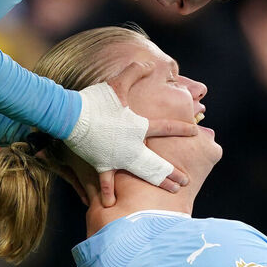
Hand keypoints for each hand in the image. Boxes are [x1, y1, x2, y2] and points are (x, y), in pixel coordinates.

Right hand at [66, 64, 195, 206]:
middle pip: (158, 163)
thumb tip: (148, 62)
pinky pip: (107, 182)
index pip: (166, 128)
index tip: (195, 131)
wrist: (70, 117)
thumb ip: (134, 72)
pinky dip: (108, 192)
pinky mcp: (102, 164)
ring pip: (141, 175)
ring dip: (156, 183)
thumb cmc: (95, 100)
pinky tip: (111, 204)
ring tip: (167, 193)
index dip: (182, 128)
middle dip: (172, 173)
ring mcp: (118, 158)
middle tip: (185, 181)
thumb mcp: (116, 84)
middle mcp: (132, 146)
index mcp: (139, 127)